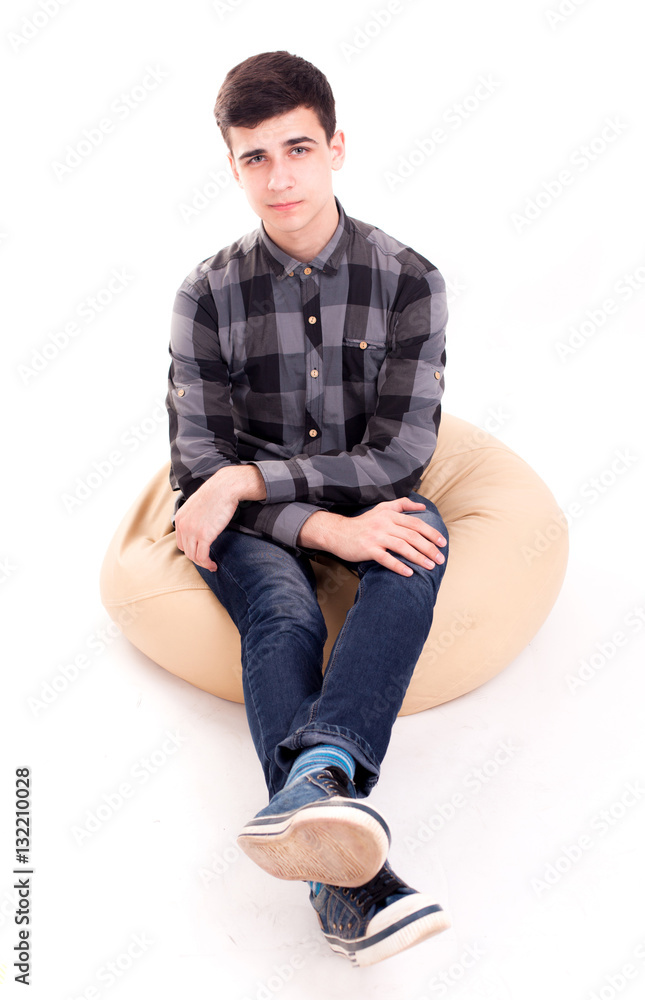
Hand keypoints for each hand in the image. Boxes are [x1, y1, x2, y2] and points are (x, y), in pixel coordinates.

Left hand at [174, 477, 238, 571]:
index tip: (200, 552)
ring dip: (203, 564)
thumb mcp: (196, 505)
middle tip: (207, 561)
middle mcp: (183, 526)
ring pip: (194, 556)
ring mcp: (193, 531)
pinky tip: (213, 565)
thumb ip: (192, 517)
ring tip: (211, 565)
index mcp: (179, 518)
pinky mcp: (204, 535)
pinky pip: (202, 556)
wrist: (224, 488)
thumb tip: (199, 526)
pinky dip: (207, 564)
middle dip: (197, 558)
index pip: (181, 542)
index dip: (190, 549)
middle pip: (186, 551)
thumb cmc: (215, 494)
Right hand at [324, 497, 446, 577]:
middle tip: (440, 559)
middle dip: (429, 548)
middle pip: (413, 536)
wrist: (338, 533)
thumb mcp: (381, 509)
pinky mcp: (368, 549)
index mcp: (390, 514)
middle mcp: (384, 524)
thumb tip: (422, 505)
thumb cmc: (363, 523)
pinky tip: (409, 573)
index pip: (416, 523)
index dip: (431, 533)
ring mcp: (376, 536)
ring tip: (430, 566)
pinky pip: (386, 559)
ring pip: (403, 547)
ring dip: (419, 558)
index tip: (443, 543)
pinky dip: (399, 567)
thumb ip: (402, 504)